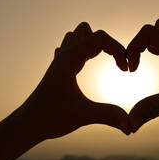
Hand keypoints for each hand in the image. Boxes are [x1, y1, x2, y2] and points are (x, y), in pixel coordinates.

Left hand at [18, 22, 130, 140]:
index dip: (118, 49)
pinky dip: (84, 52)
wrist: (27, 125)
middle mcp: (64, 56)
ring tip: (105, 63)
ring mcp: (60, 62)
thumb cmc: (48, 118)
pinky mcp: (60, 70)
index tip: (126, 70)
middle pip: (89, 31)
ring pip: (78, 37)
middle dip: (108, 44)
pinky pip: (72, 49)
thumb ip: (108, 116)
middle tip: (117, 65)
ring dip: (95, 45)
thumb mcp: (82, 116)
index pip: (100, 38)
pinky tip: (87, 68)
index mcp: (68, 59)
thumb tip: (131, 127)